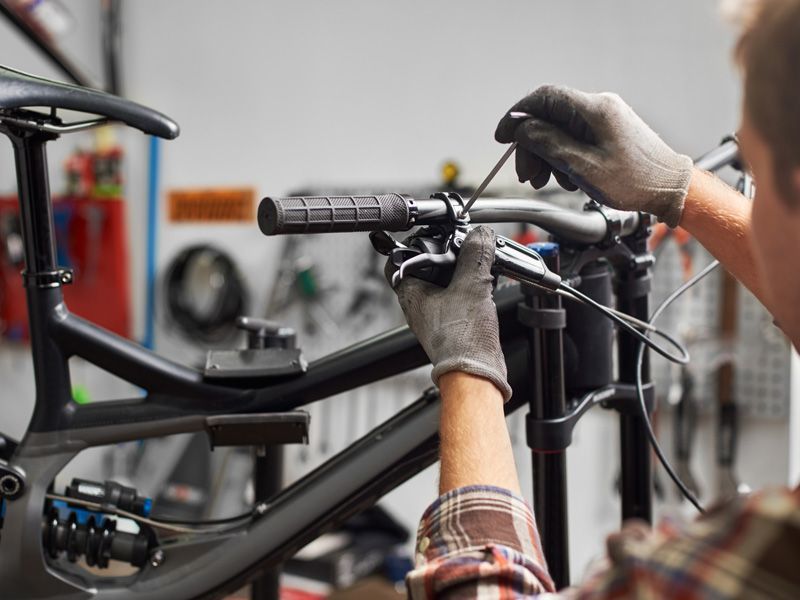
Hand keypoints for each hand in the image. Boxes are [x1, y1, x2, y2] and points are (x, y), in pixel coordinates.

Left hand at [387, 226, 511, 400]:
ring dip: (465, 270)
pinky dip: (474, 286)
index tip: (434, 235)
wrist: (477, 373)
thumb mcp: (471, 285)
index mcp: (412, 293)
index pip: (400, 258)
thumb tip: (480, 236)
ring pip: (447, 281)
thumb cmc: (461, 340)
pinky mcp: (456, 323)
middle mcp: (421, 304)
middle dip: (449, 255)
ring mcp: (438, 314)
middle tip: (465, 246)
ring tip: (481, 263)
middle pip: (429, 267)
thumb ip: (475, 255)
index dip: (416, 243)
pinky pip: (462, 296)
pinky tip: (488, 283)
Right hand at [495, 85, 692, 227]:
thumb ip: (549, 144)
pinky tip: (565, 178)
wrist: (670, 189)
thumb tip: (521, 129)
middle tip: (526, 174)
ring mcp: (603, 119)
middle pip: (548, 117)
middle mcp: (598, 108)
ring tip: (545, 180)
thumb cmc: (636, 181)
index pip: (543, 98)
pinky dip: (561, 157)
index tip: (503, 137)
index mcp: (593, 109)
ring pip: (558, 130)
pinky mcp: (606, 132)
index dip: (517, 116)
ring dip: (545, 155)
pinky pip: (573, 138)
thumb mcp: (583, 166)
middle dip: (531, 145)